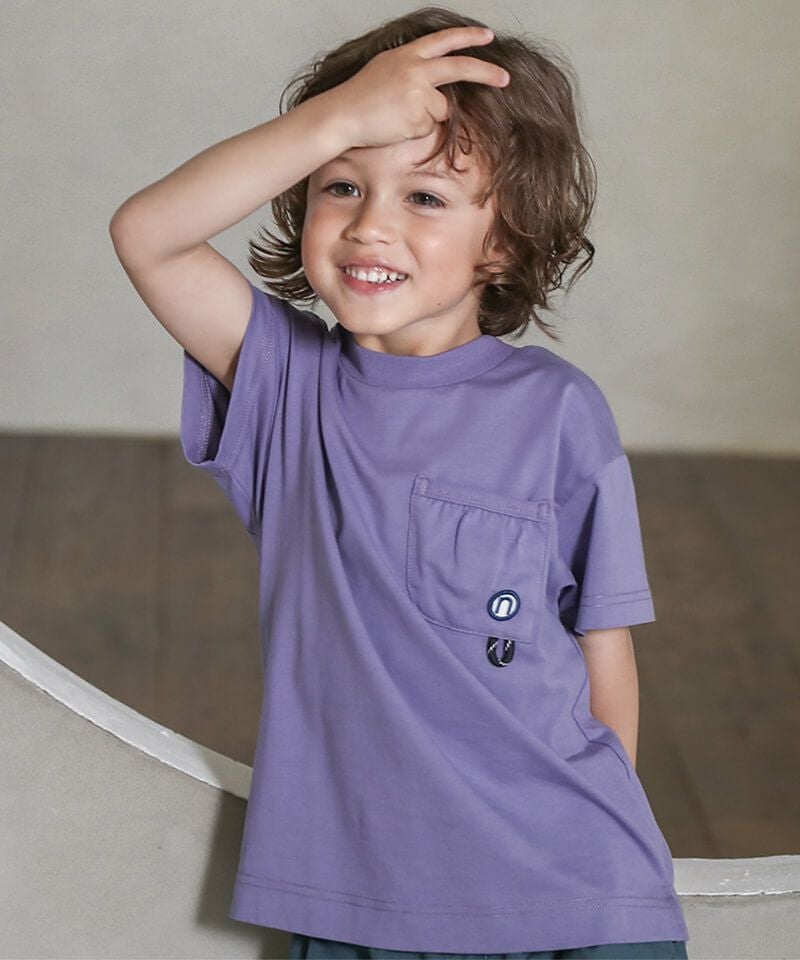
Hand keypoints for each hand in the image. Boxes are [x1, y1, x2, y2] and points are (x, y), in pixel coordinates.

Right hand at [326, 26, 508, 150]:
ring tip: (396, 116)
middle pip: (460, 68)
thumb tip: (436, 85)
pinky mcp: (418, 116)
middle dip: (486, 73)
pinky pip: (428, 128)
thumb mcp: (386, 69)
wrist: (342, 115)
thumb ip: (412, 69)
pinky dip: (415, 131)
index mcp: (407, 55)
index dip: (468, 37)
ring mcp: (419, 93)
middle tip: (505, 79)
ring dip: (425, 118)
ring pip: (440, 110)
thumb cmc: (360, 97)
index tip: (488, 37)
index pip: (444, 41)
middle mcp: (416, 69)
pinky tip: (395, 126)